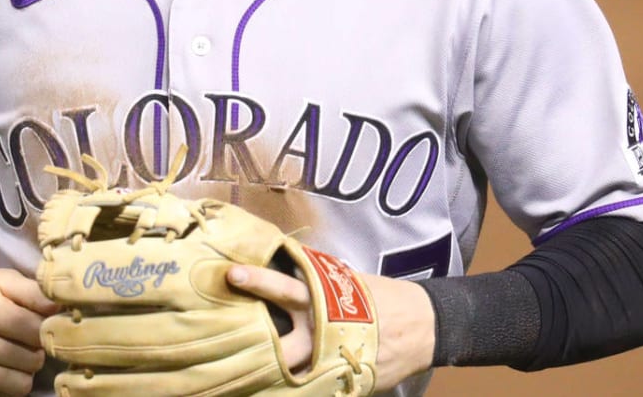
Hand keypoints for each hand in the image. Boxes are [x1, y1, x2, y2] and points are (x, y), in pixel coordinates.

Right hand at [0, 264, 60, 396]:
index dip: (47, 327)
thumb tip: (62, 308)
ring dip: (25, 371)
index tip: (43, 322)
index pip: (35, 331)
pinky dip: (6, 385)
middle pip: (31, 360)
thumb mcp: (2, 278)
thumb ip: (34, 292)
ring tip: (19, 355)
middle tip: (30, 340)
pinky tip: (2, 367)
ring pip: (18, 385)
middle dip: (37, 350)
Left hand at [228, 265, 434, 390]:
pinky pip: (310, 392)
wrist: (424, 326)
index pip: (286, 288)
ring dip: (266, 376)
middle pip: (281, 343)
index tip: (231, 275)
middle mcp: (324, 332)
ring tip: (234, 378)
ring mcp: (332, 361)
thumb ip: (316, 279)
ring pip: (290, 374)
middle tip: (219, 341)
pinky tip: (268, 392)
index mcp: (326, 301)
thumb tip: (283, 260)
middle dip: (253, 345)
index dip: (258, 281)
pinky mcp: (343, 383)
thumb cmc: (382, 297)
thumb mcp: (349, 282)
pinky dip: (291, 392)